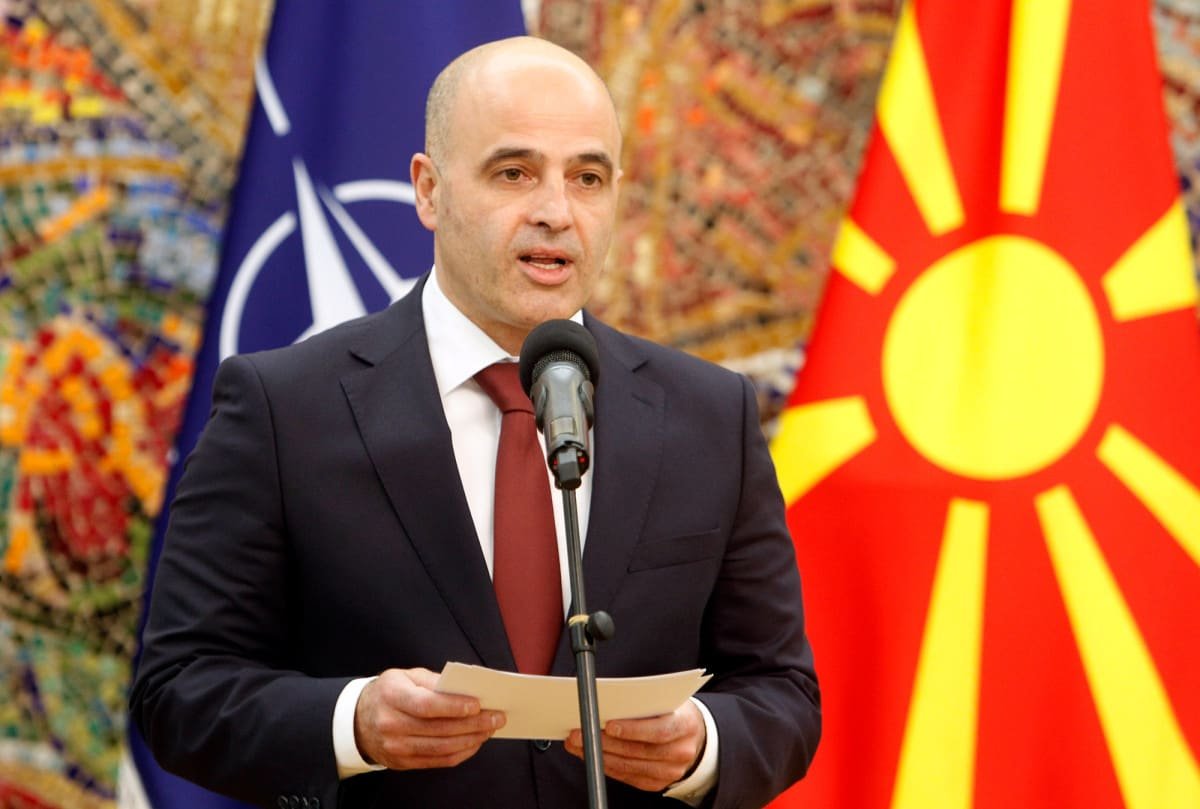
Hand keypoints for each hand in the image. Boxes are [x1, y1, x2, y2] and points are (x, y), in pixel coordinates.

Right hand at [353, 667, 504, 769]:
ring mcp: (395, 747)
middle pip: (439, 728)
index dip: (453, 706)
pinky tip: (475, 742)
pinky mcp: (402, 762)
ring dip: (471, 739)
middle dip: (473, 724)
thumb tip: (466, 690)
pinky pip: (438, 761)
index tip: (477, 705)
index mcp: (392, 696)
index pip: (426, 705)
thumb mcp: (406, 676)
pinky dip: (461, 752)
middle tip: (496, 717)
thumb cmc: (389, 693)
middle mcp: (391, 724)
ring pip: (442, 748)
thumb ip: (434, 680)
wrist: (359, 720)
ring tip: (490, 729)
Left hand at [564, 701, 705, 792]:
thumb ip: (645, 701)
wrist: (695, 737)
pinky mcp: (656, 784)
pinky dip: (605, 765)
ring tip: (577, 743)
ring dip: (598, 755)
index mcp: (686, 725)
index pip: (660, 730)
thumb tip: (606, 701)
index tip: (609, 724)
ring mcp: (669, 772)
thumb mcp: (668, 699)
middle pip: (638, 750)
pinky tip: (590, 754)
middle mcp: (680, 752)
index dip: (633, 729)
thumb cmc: (674, 712)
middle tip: (579, 732)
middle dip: (605, 742)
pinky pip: (627, 776)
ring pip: (629, 766)